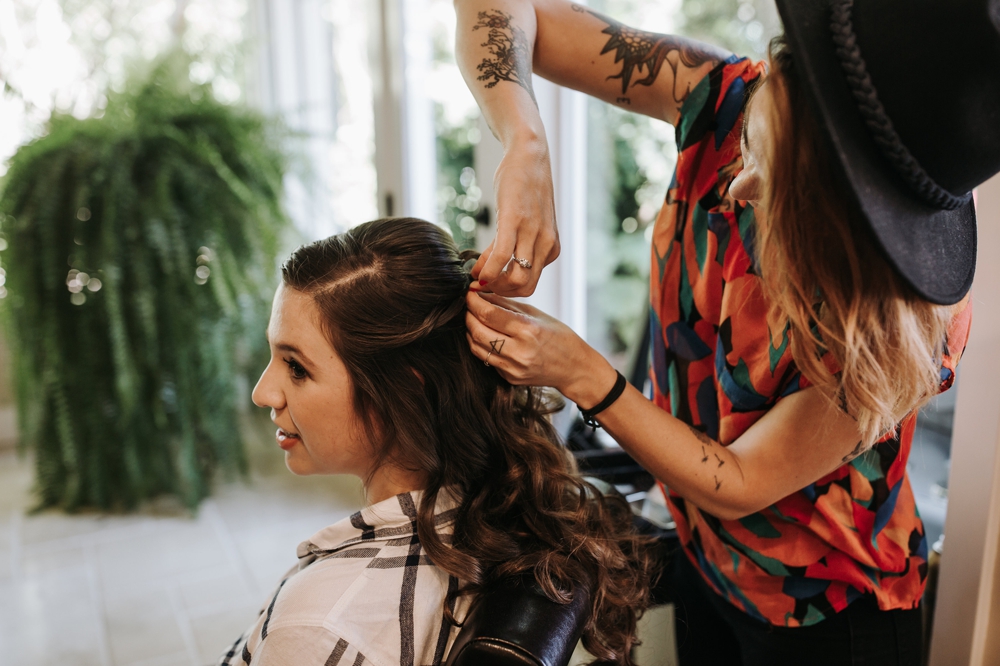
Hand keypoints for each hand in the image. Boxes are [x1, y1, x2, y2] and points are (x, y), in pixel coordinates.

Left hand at [464, 291, 616, 406]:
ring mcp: (513, 368)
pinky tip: (484, 335)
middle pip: (477, 331)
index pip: (489, 314)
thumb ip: (507, 305)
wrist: (574, 369)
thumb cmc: (559, 337)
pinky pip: (487, 359)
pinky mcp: (510, 378)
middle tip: (468, 305)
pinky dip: (480, 345)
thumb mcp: (536, 315)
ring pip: (477, 347)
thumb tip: (482, 293)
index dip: (474, 301)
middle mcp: (519, 351)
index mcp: (528, 331)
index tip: (469, 293)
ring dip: (470, 330)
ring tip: (473, 319)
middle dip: (468, 315)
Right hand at [470, 135, 558, 296]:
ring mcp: (532, 232)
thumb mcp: (525, 221)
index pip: (529, 285)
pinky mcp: (515, 219)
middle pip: (524, 288)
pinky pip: (503, 256)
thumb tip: (491, 267)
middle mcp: (546, 243)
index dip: (505, 290)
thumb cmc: (524, 187)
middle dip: (499, 292)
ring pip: (515, 278)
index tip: (488, 284)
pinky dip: (488, 270)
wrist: (529, 154)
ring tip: (475, 276)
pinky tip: (475, 270)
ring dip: (492, 283)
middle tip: (480, 284)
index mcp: (551, 247)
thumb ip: (513, 244)